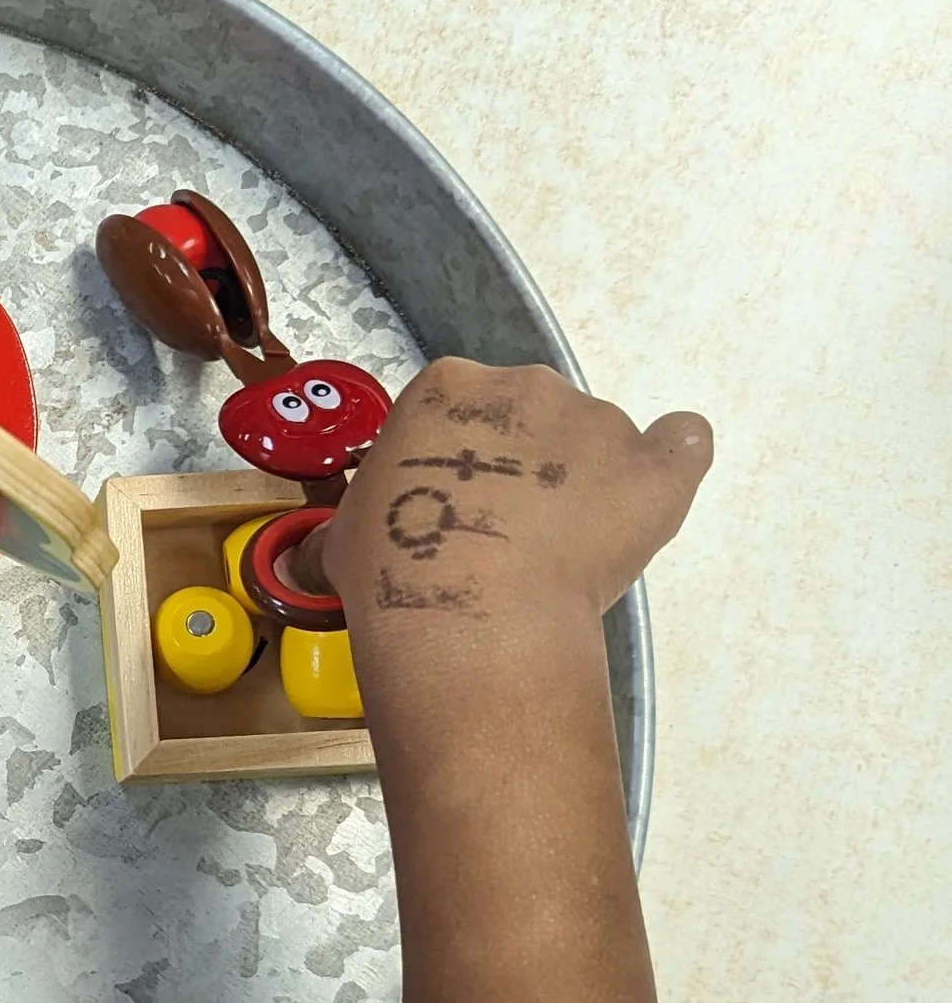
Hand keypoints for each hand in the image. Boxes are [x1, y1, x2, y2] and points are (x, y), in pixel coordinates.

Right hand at [319, 360, 711, 649]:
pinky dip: (674, 458)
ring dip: (586, 481)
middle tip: (503, 532)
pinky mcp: (654, 467)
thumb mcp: (345, 542)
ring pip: (598, 439)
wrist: (471, 616)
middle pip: (531, 412)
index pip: (460, 406)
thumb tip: (318, 560)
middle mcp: (525, 385)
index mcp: (445, 387)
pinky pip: (683, 442)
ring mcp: (597, 421)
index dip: (458, 457)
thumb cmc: (396, 574)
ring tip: (562, 552)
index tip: (452, 502)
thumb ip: (349, 532)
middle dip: (523, 464)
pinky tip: (657, 485)